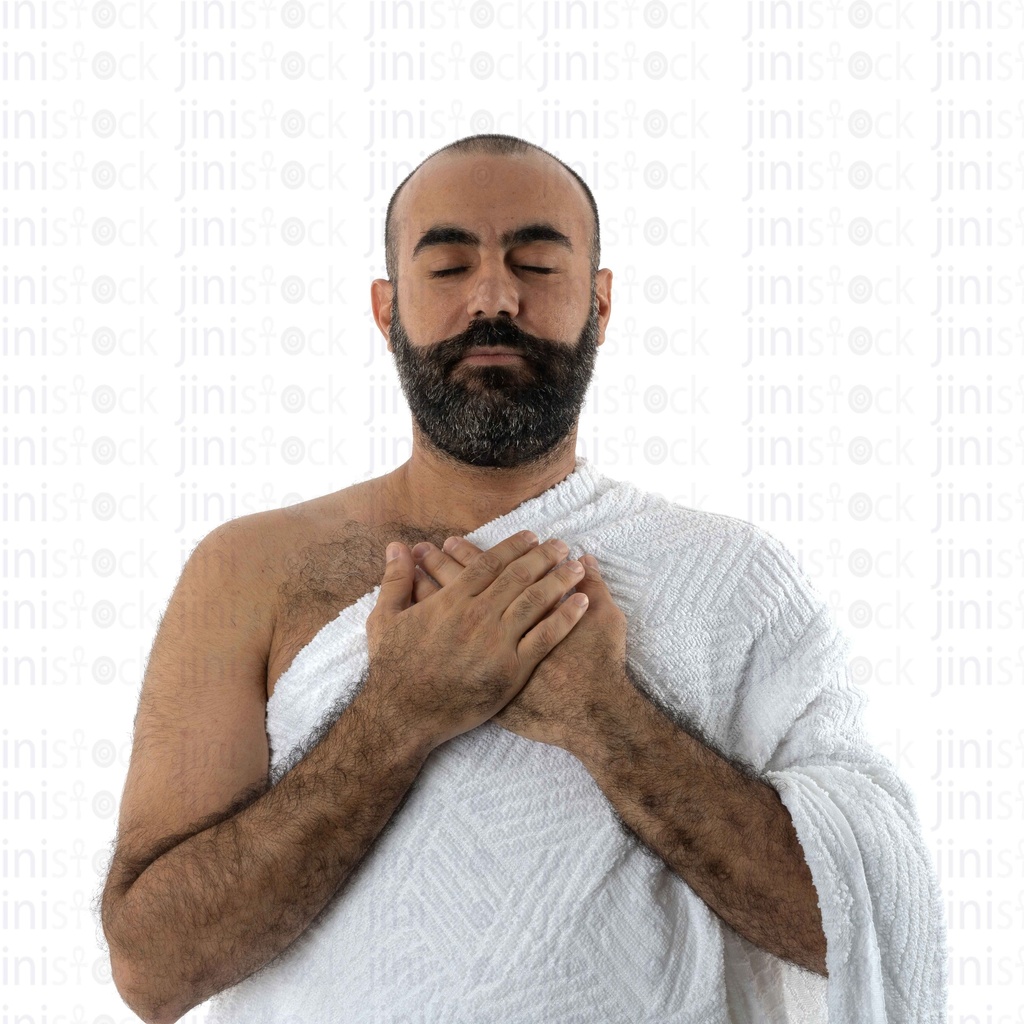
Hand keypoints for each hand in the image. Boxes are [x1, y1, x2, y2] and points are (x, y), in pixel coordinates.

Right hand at [363, 532, 588, 752]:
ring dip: (560, 580)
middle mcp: (478, 616)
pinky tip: (582, 603)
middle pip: (519, 577)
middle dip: (543, 556)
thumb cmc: (392, 670)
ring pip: (536, 601)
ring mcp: (497, 644)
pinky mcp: (512, 671)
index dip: (513, 546)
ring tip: (577, 566)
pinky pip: (546, 638)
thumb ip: (395, 580)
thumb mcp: (384, 619)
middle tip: (562, 544)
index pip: (489, 563)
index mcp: (451, 601)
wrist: (404, 717)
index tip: (531, 536)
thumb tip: (396, 546)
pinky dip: (567, 617)